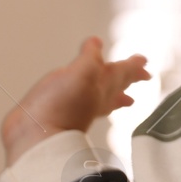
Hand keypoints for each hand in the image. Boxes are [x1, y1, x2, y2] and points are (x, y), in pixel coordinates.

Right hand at [1, 36, 149, 164]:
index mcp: (102, 85)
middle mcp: (94, 98)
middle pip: (118, 86)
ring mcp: (79, 108)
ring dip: (116, 94)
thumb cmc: (60, 108)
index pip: (124, 72)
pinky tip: (83, 103)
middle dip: (130, 78)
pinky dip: (88, 100)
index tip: (144, 61)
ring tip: (126, 96)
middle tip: (144, 75)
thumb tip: (96, 43)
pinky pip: (83, 105)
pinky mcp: (62, 115)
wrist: (36, 138)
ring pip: (104, 99)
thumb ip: (90, 57)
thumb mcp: (81, 72)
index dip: (134, 65)